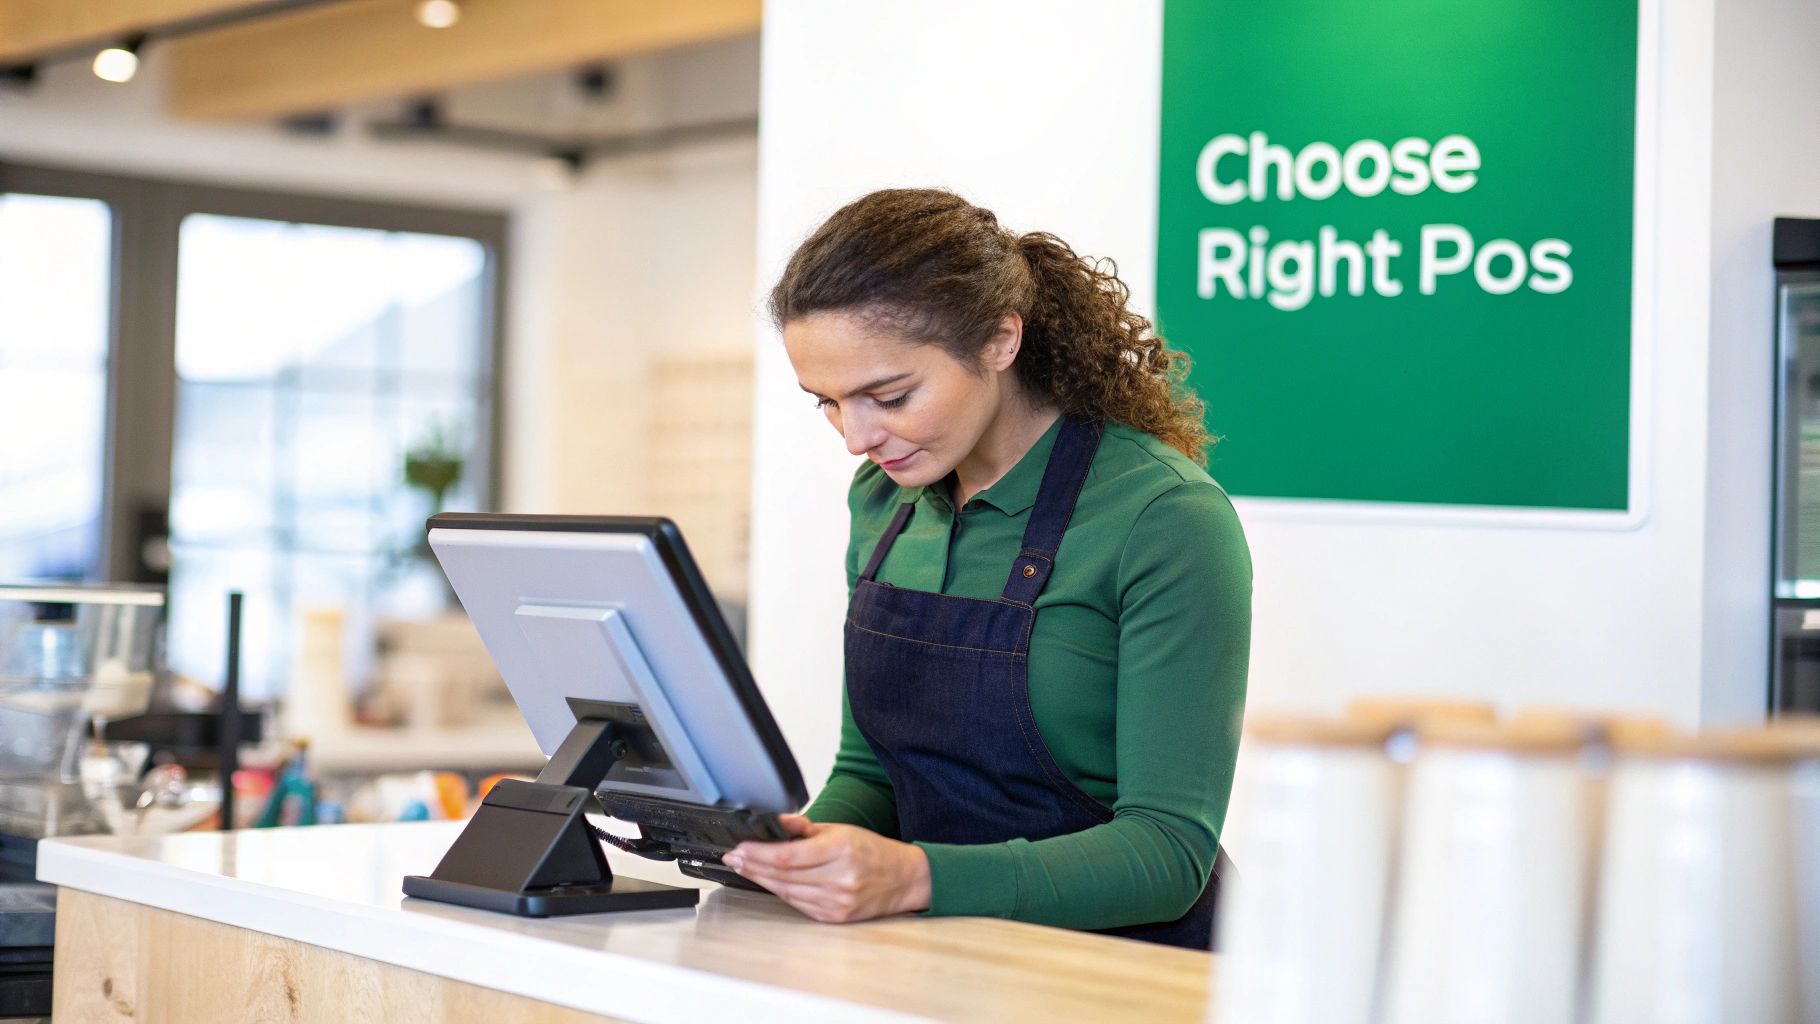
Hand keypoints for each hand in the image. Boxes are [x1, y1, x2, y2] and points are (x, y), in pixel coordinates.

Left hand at [723, 814, 930, 922]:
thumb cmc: (871, 851)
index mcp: (840, 850)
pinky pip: (797, 904)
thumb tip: (775, 822)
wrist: (902, 879)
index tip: (740, 847)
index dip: (758, 853)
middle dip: (752, 865)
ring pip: (786, 892)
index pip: (787, 856)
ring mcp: (836, 902)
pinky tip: (768, 882)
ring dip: (761, 880)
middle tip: (733, 857)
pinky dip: (780, 892)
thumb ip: (804, 828)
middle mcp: (838, 879)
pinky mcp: (833, 917)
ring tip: (744, 867)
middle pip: (782, 875)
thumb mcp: (840, 829)